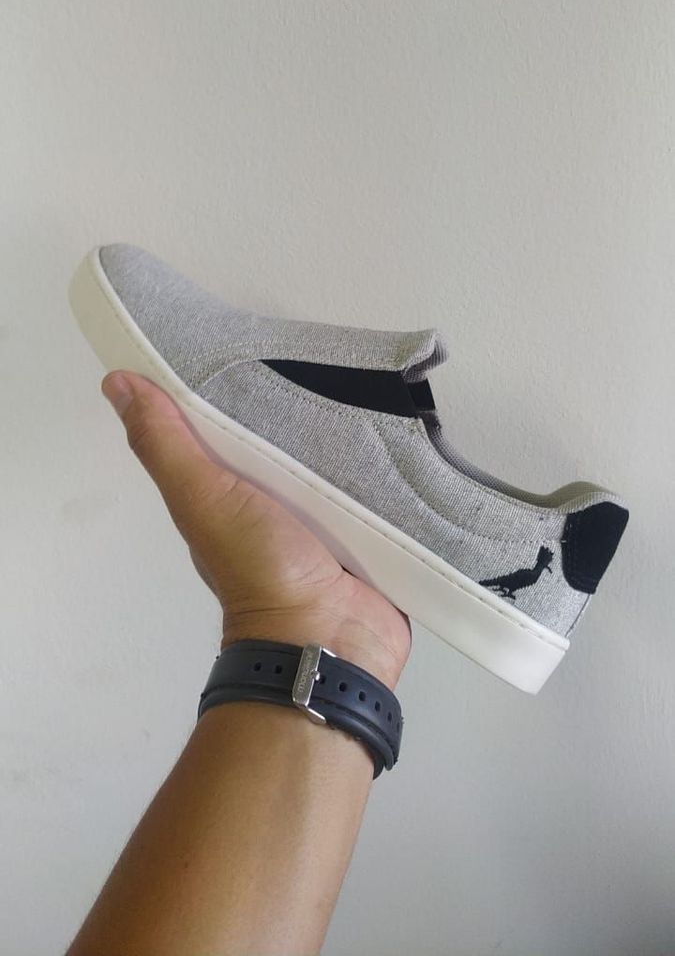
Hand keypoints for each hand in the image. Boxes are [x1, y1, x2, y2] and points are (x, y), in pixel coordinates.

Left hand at [101, 372, 411, 689]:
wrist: (329, 640)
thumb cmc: (259, 567)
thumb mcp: (203, 498)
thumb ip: (166, 444)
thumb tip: (115, 382)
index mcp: (228, 485)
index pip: (227, 419)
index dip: (232, 379)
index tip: (252, 329)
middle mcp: (275, 495)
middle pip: (288, 431)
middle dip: (306, 394)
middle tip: (331, 345)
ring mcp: (326, 511)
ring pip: (337, 450)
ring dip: (352, 423)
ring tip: (378, 369)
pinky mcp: (372, 522)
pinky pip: (380, 477)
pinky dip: (388, 456)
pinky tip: (406, 417)